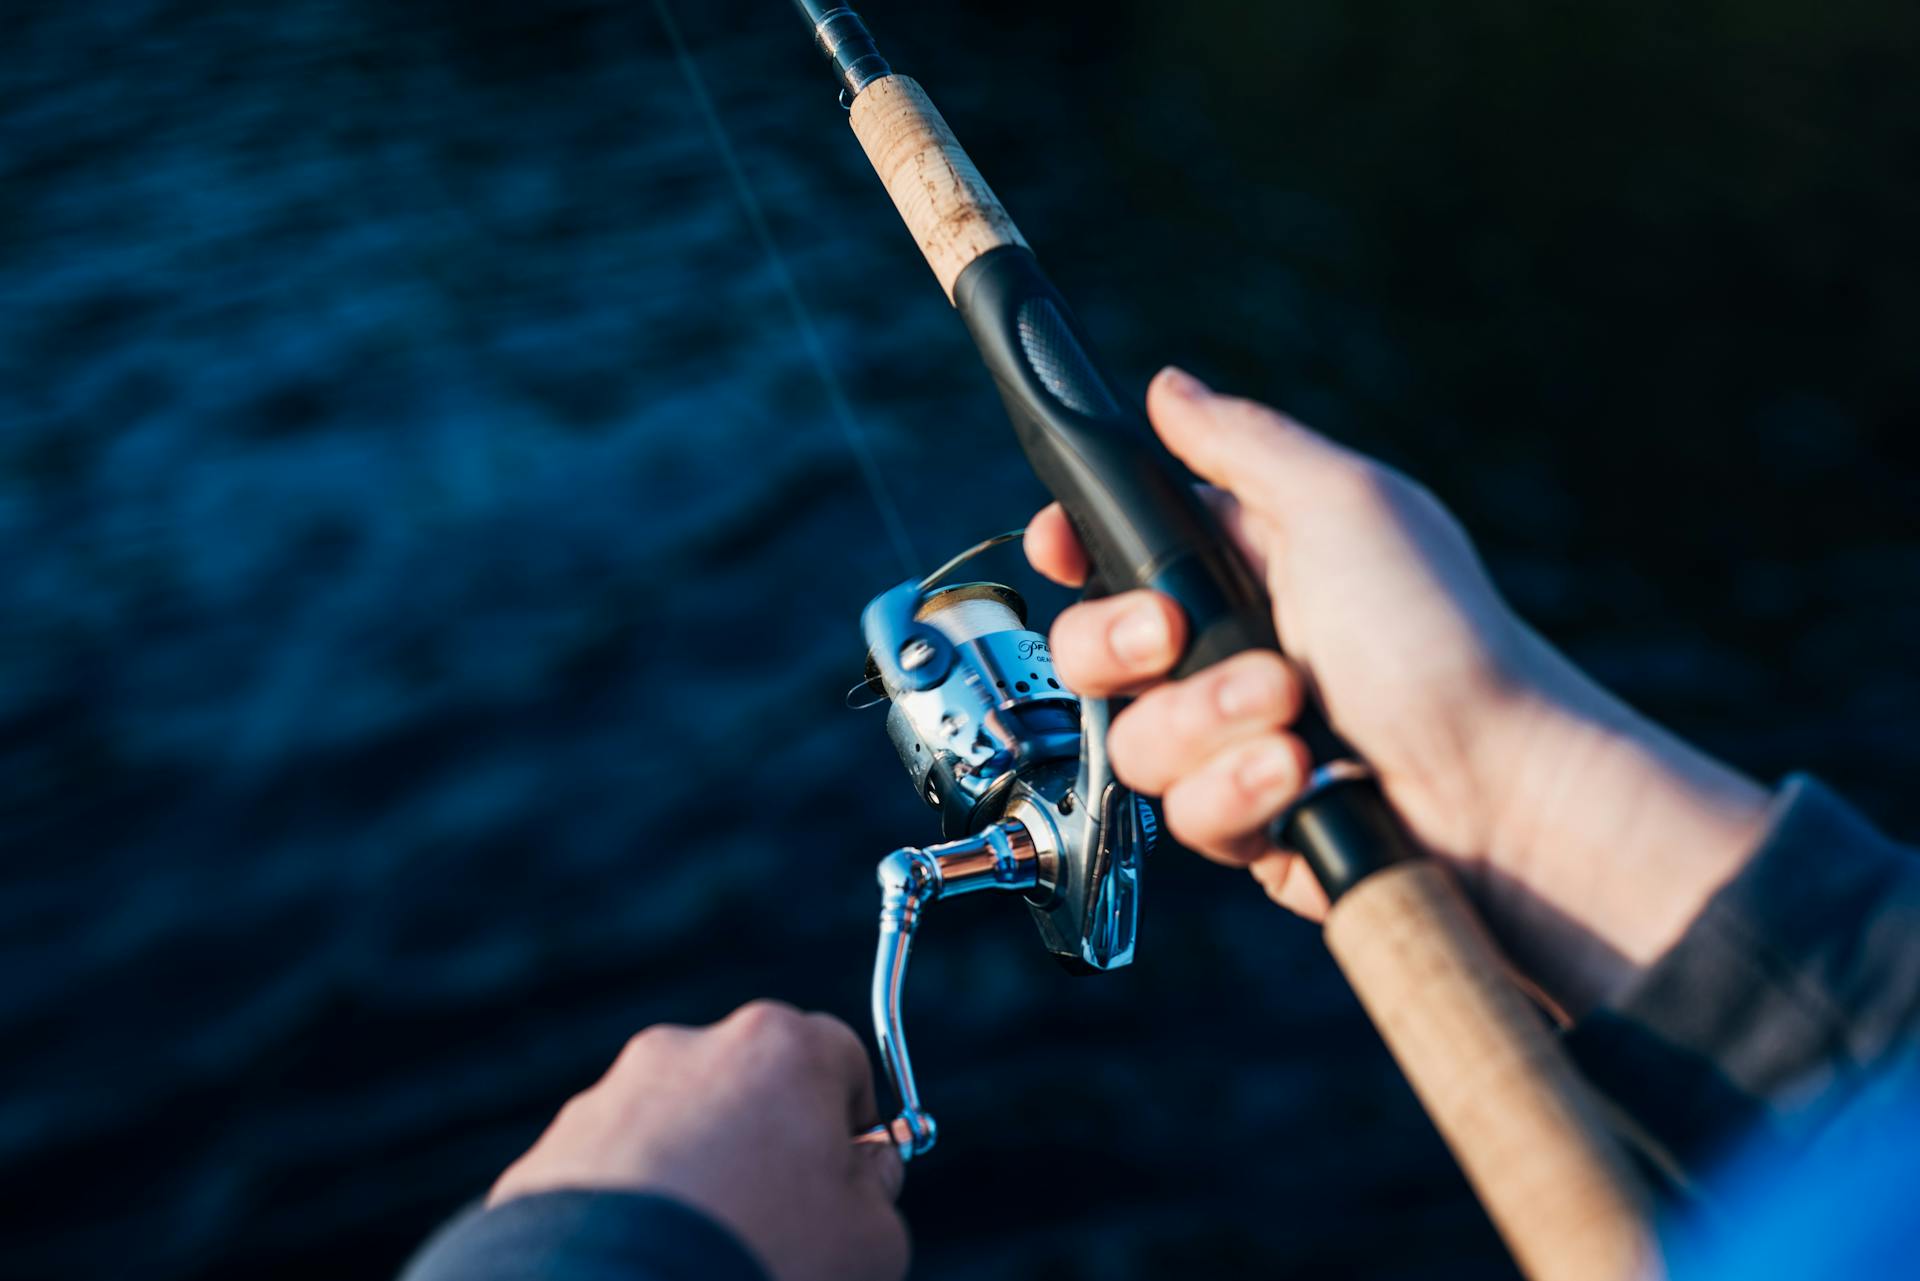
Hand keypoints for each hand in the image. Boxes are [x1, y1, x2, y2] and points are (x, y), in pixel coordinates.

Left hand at [489, 1001, 906, 1280]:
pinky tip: (646, 1259)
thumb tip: (865, 1172)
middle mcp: (688, 1049)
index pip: (840, 1056)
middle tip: (776, 1221)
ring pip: (676, 1127)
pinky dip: (632, 1208)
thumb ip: (879, 1188)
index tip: (847, 1178)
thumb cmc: (762, 1260)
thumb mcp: (871, 1241)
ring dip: (696, 1174)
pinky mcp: (551, 1152)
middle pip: (750, 1085)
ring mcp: (610, 1097)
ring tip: (700, 1249)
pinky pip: (612, 1172)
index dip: (851, 1120)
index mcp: (778, 1047)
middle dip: (767, 1143)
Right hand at [1027, 367, 1769, 1016]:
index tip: (1060, 544)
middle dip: (1123, 643)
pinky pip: (1186, 816)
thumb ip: (1241, 442)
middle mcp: (1227, 651)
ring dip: (1207, 724)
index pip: (1116, 548)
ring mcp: (1234, 741)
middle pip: (1091, 649)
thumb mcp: (1344, 505)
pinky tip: (1301, 778)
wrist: (1497, 789)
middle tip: (1180, 636)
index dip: (1073, 546)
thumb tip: (1166, 387)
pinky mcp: (1248, 820)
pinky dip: (1240, 794)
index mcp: (1243, 564)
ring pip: (1135, 740)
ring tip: (1292, 716)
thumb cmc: (1440, 636)